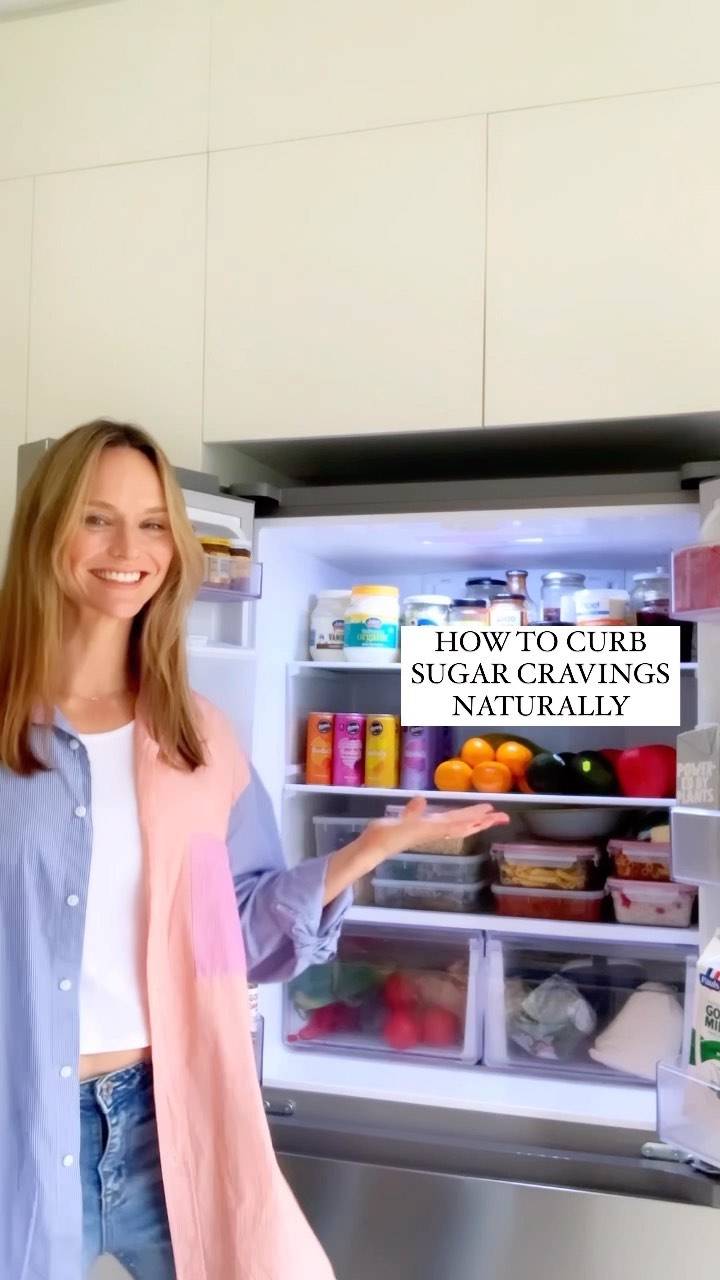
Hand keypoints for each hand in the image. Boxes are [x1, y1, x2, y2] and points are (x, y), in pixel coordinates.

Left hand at [322, 797, 509, 905]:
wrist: (372, 846)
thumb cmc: (382, 835)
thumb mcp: (401, 819)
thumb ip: (412, 811)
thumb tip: (420, 799)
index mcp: (430, 828)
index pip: (456, 822)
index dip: (473, 818)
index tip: (488, 813)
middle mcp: (435, 831)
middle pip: (464, 825)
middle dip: (484, 821)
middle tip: (504, 817)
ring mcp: (432, 832)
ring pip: (462, 826)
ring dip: (479, 821)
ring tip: (497, 816)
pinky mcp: (427, 831)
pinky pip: (450, 826)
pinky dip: (465, 823)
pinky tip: (476, 819)